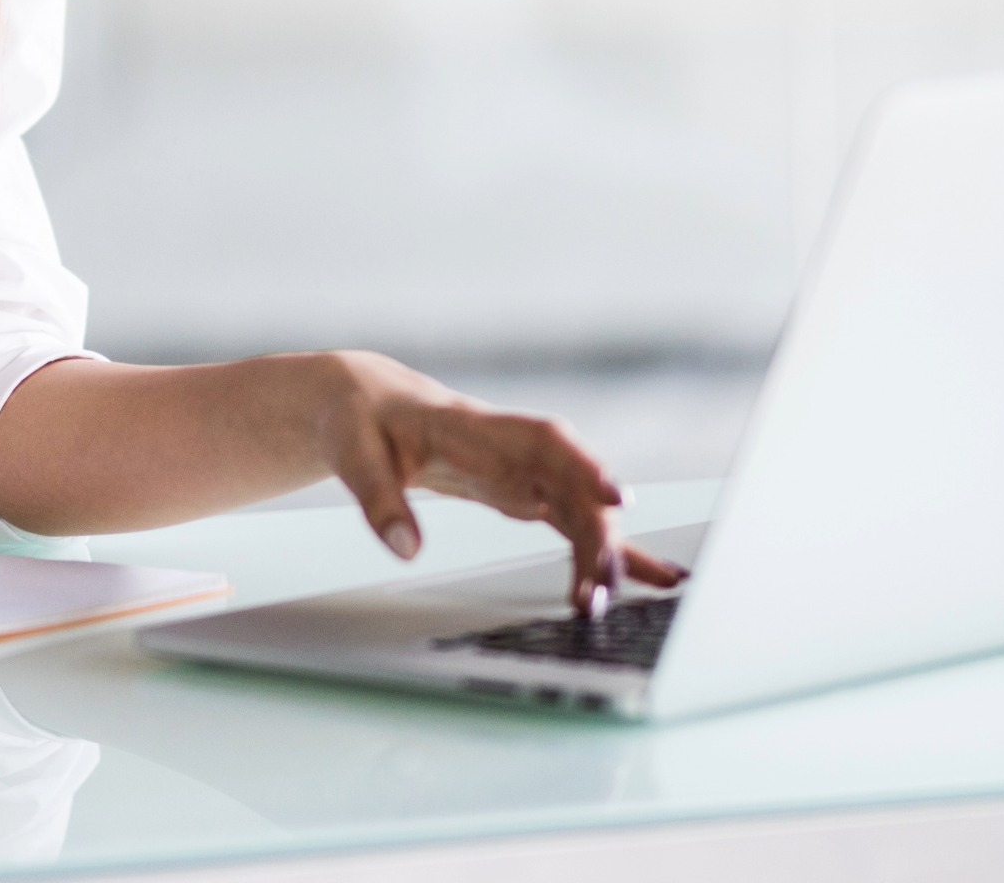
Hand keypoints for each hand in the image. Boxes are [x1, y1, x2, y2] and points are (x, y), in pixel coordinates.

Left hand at [308, 352, 686, 609]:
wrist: (368, 400)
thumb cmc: (361, 421)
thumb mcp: (353, 455)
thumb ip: (378, 500)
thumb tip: (406, 551)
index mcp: (475, 428)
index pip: (545, 441)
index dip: (584, 466)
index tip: (615, 499)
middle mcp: (512, 448)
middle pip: (573, 486)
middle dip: (598, 533)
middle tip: (602, 587)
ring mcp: (524, 470)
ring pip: (580, 510)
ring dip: (601, 552)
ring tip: (605, 603)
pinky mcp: (525, 493)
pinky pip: (575, 522)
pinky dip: (608, 549)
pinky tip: (650, 577)